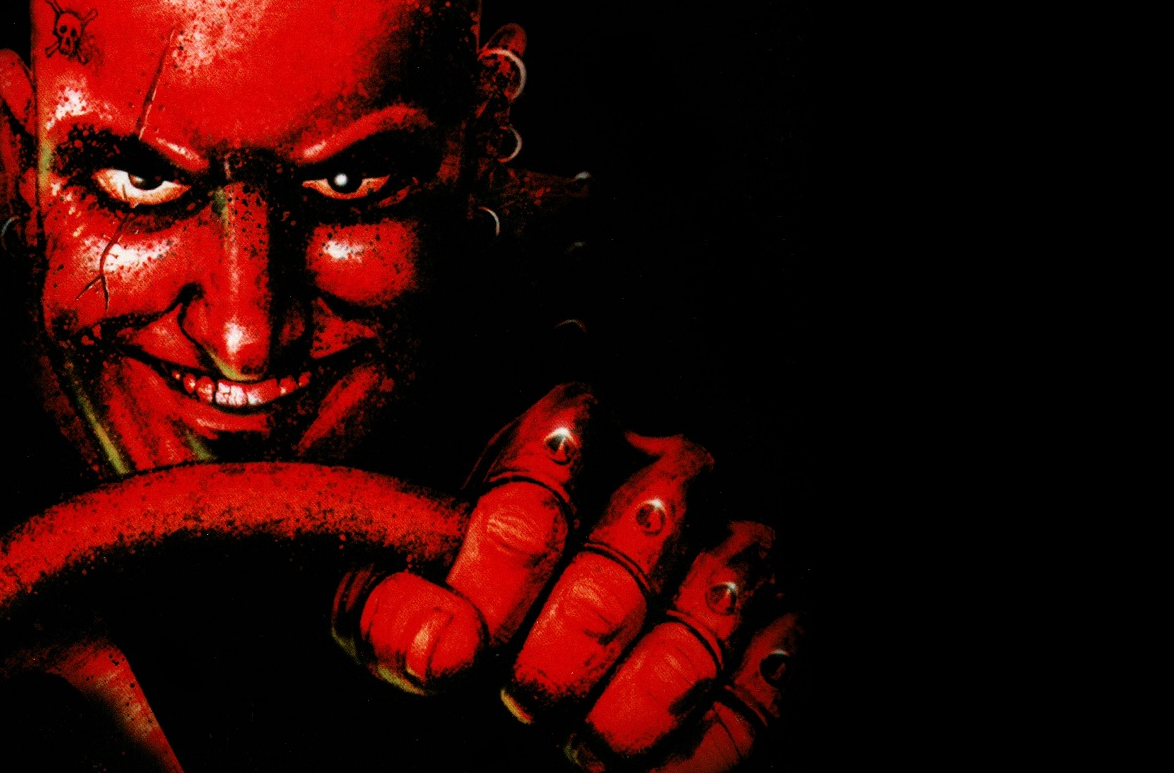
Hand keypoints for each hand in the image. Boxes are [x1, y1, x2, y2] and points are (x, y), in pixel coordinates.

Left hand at [332, 384, 800, 770]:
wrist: (527, 646)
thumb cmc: (458, 599)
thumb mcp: (394, 595)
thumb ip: (391, 611)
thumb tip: (444, 650)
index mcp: (560, 433)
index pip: (541, 488)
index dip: (501, 577)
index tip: (469, 644)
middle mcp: (662, 473)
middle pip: (631, 549)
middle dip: (568, 648)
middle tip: (527, 698)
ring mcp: (732, 545)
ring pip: (711, 611)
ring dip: (637, 700)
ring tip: (582, 737)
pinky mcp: (781, 622)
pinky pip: (768, 683)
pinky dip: (706, 741)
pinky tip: (646, 760)